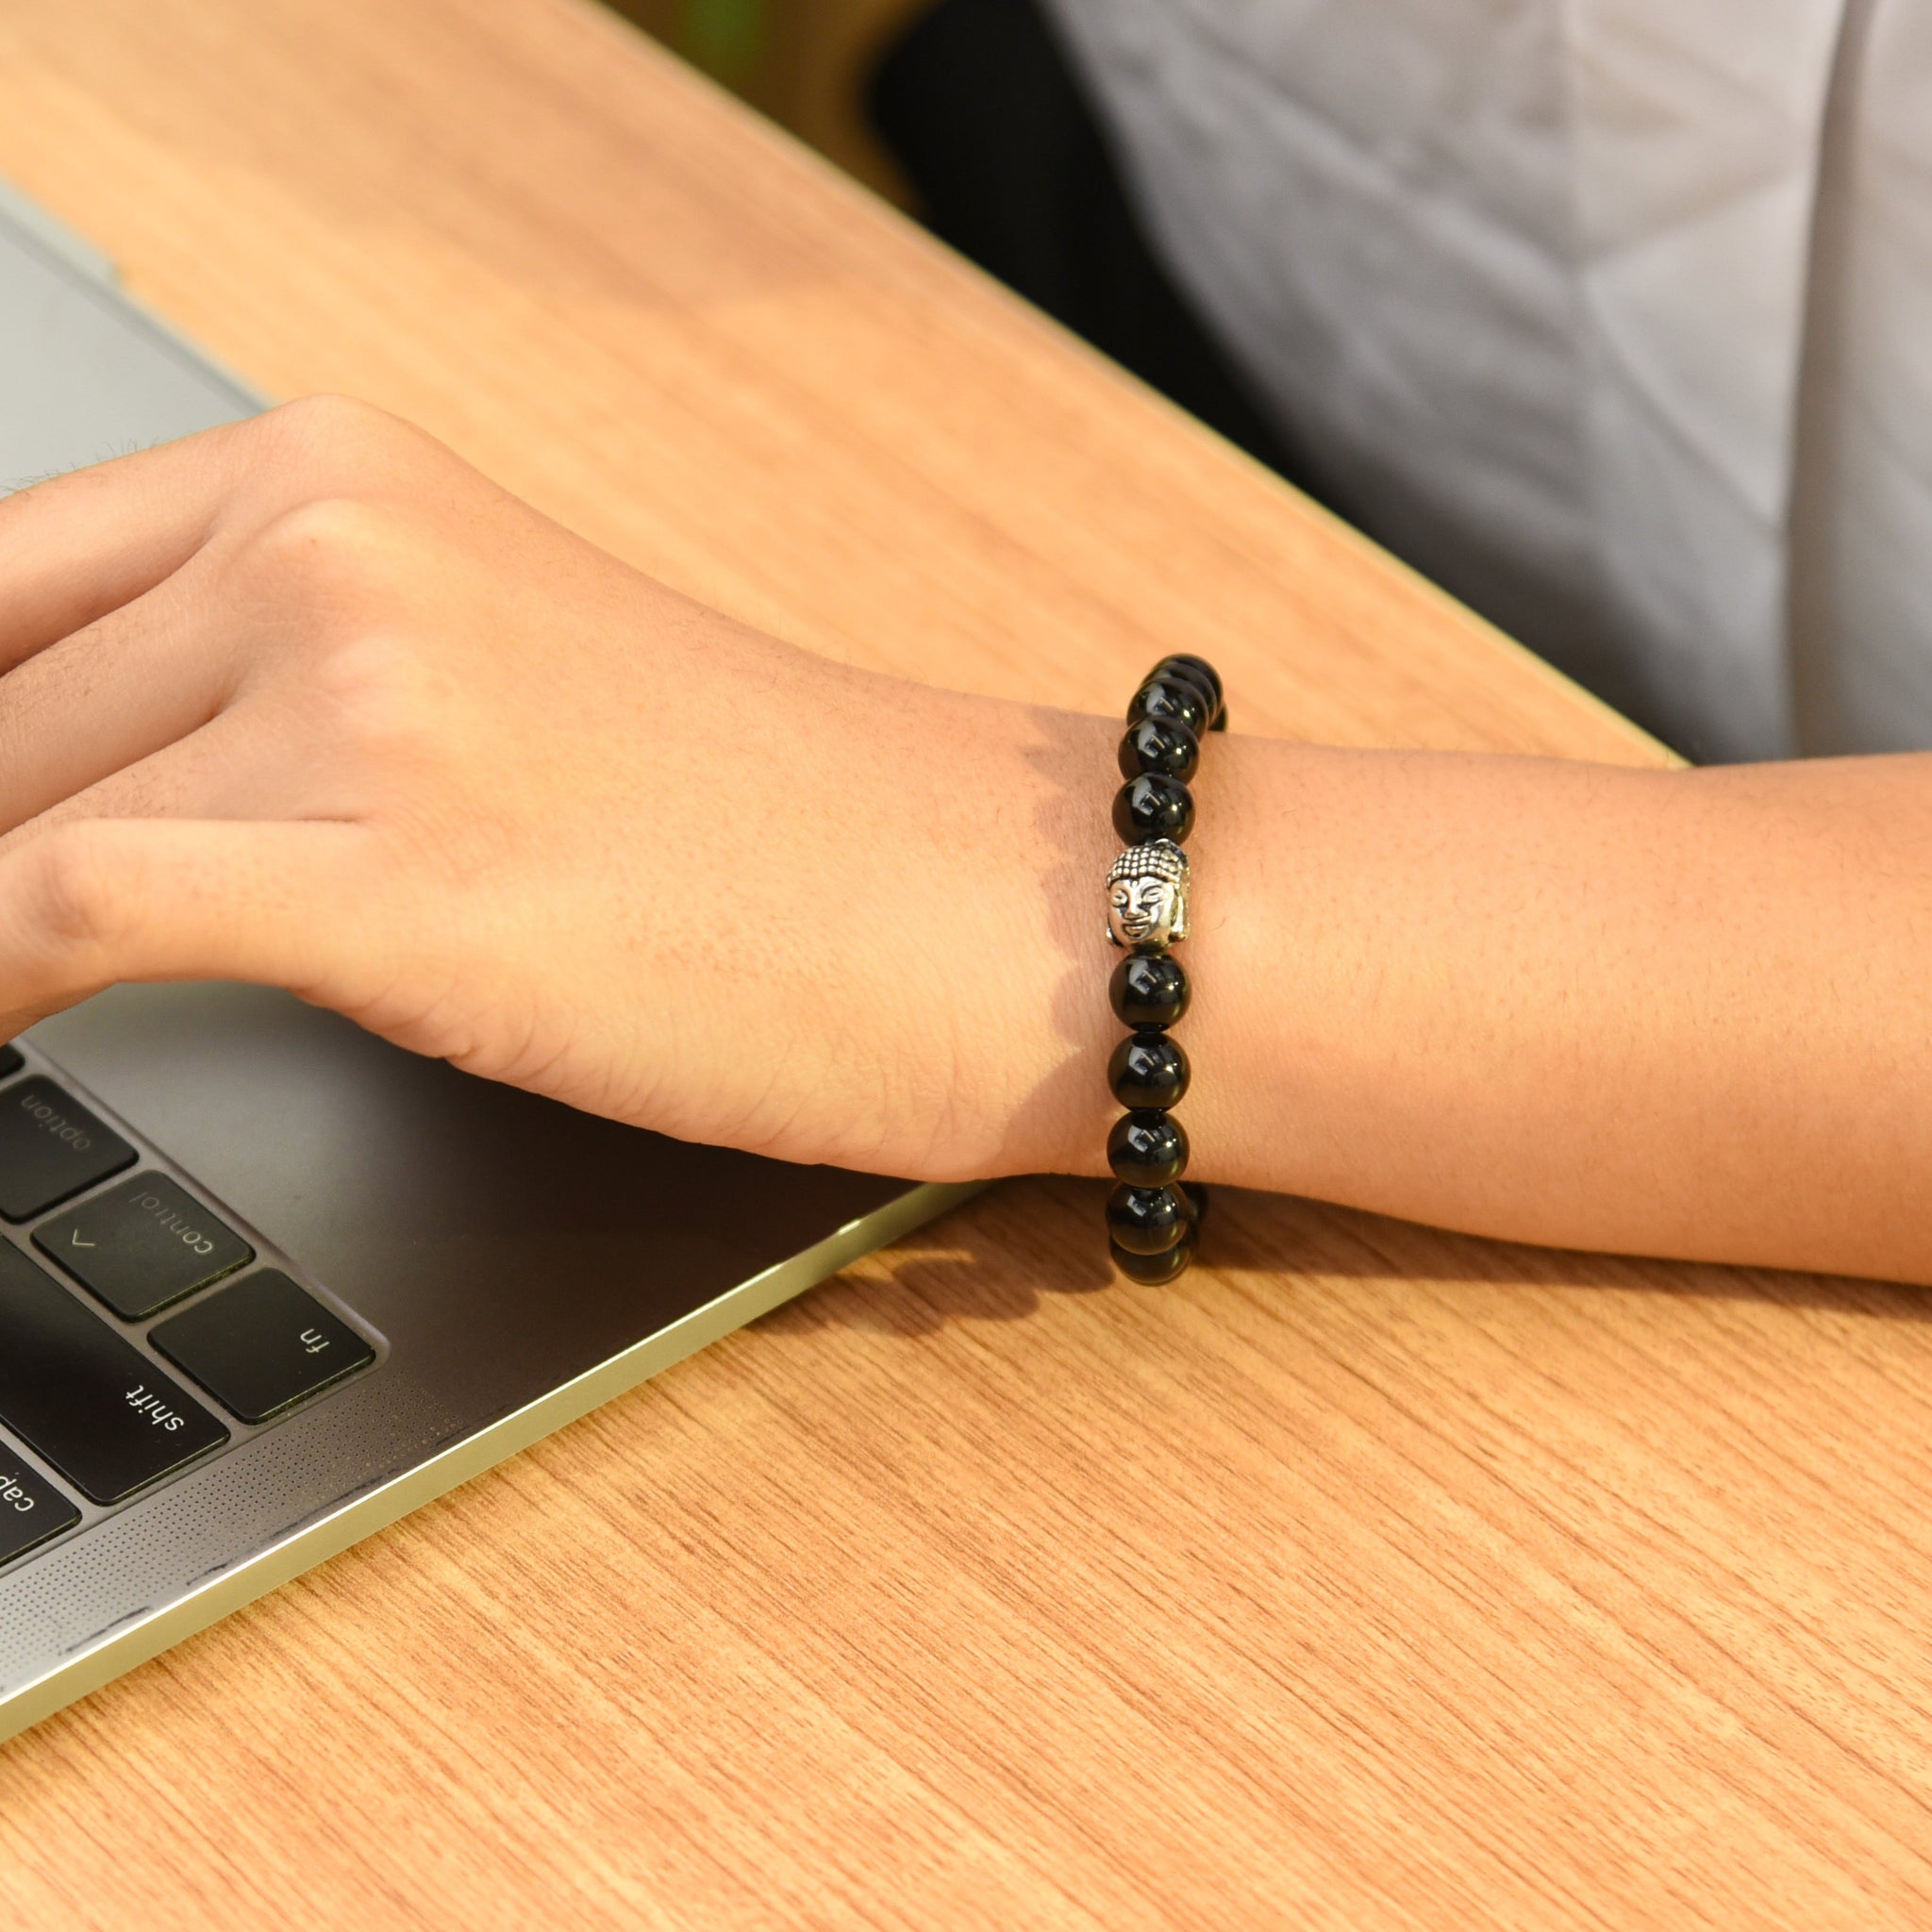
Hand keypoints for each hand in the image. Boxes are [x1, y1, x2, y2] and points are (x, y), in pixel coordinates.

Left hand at [0, 396, 1118, 1179]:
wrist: (980, 906)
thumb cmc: (772, 824)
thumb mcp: (486, 684)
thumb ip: (281, 690)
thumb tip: (76, 797)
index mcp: (346, 476)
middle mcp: (335, 544)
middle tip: (8, 943)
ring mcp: (365, 693)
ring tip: (12, 1012)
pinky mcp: (396, 870)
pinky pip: (53, 920)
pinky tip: (13, 1049)